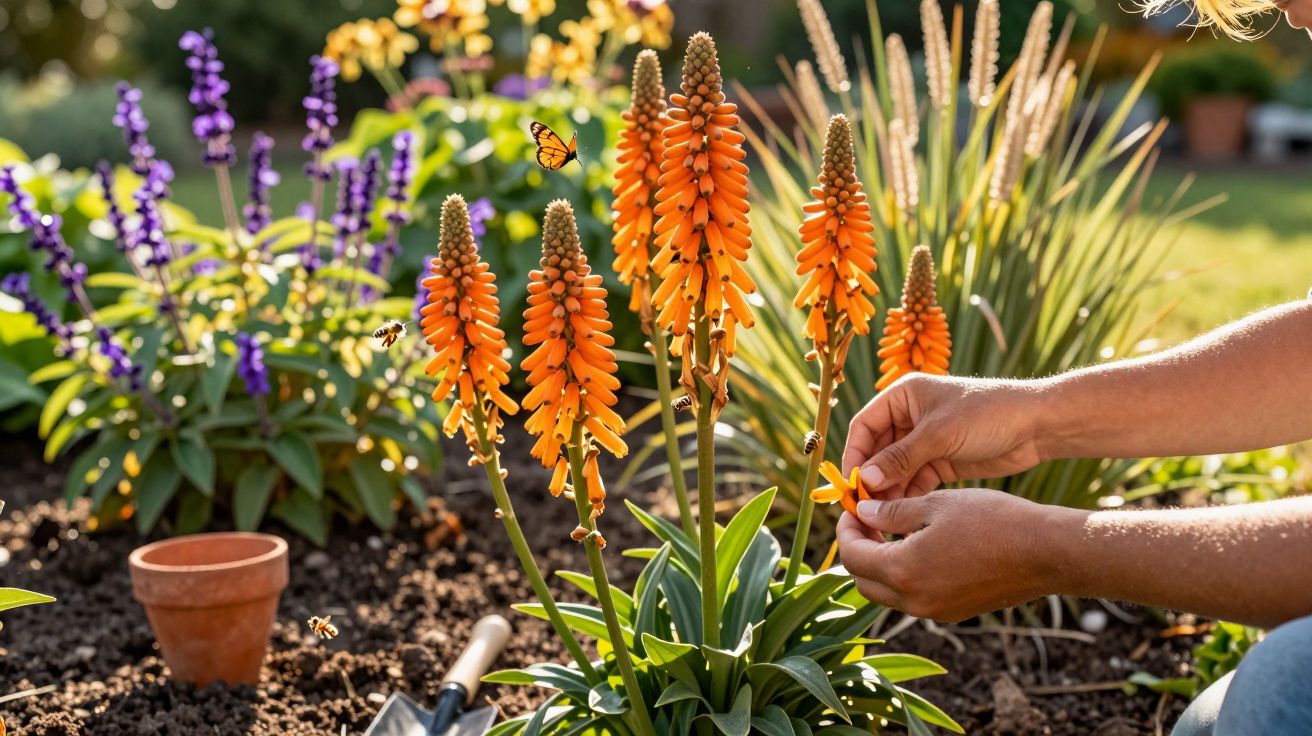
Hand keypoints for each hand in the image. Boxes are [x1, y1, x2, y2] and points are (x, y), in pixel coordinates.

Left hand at [837, 489, 1062, 621]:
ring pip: (888, 593)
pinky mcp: (953, 612)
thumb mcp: (935, 505)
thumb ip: (891, 511)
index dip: (846, 532)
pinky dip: (904, 576)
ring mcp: (935, 611)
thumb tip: (861, 512)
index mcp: (903, 571)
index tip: (851, 510)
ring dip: (880, 565)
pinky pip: (913, 598)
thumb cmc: (991, 521)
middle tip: (866, 521)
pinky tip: (919, 547)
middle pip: (864, 581)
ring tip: (891, 531)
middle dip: (858, 550)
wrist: (1045, 552)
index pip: (853, 557)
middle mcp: (914, 600)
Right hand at [842, 374, 1047, 498]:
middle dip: (871, 478)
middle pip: (877, 451)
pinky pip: (915, 480)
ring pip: (895, 469)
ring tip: (882, 516)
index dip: (854, 454)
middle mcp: (910, 417)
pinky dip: (908, 495)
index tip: (850, 484)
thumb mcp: (939, 435)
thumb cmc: (986, 414)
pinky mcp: (941, 461)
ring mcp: (926, 441)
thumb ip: (900, 458)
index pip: (864, 426)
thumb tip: (865, 480)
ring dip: (888, 490)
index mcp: (903, 397)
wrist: (1037, 425)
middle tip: (863, 507)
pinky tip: (903, 513)